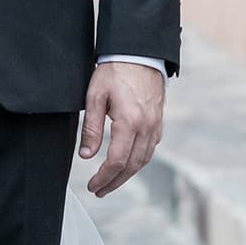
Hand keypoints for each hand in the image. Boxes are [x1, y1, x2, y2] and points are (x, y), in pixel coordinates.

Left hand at [80, 62, 164, 195]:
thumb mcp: (95, 97)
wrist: (140, 53)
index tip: (92, 186)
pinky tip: (127, 164)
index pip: (116, 161)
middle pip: (132, 166)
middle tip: (99, 191)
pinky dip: (138, 161)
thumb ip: (91, 128)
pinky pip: (150, 149)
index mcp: (130, 122)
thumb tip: (86, 155)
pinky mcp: (158, 122)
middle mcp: (147, 127)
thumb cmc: (114, 71)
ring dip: (127, 175)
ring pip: (143, 160)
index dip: (103, 177)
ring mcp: (156, 125)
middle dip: (114, 182)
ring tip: (110, 182)